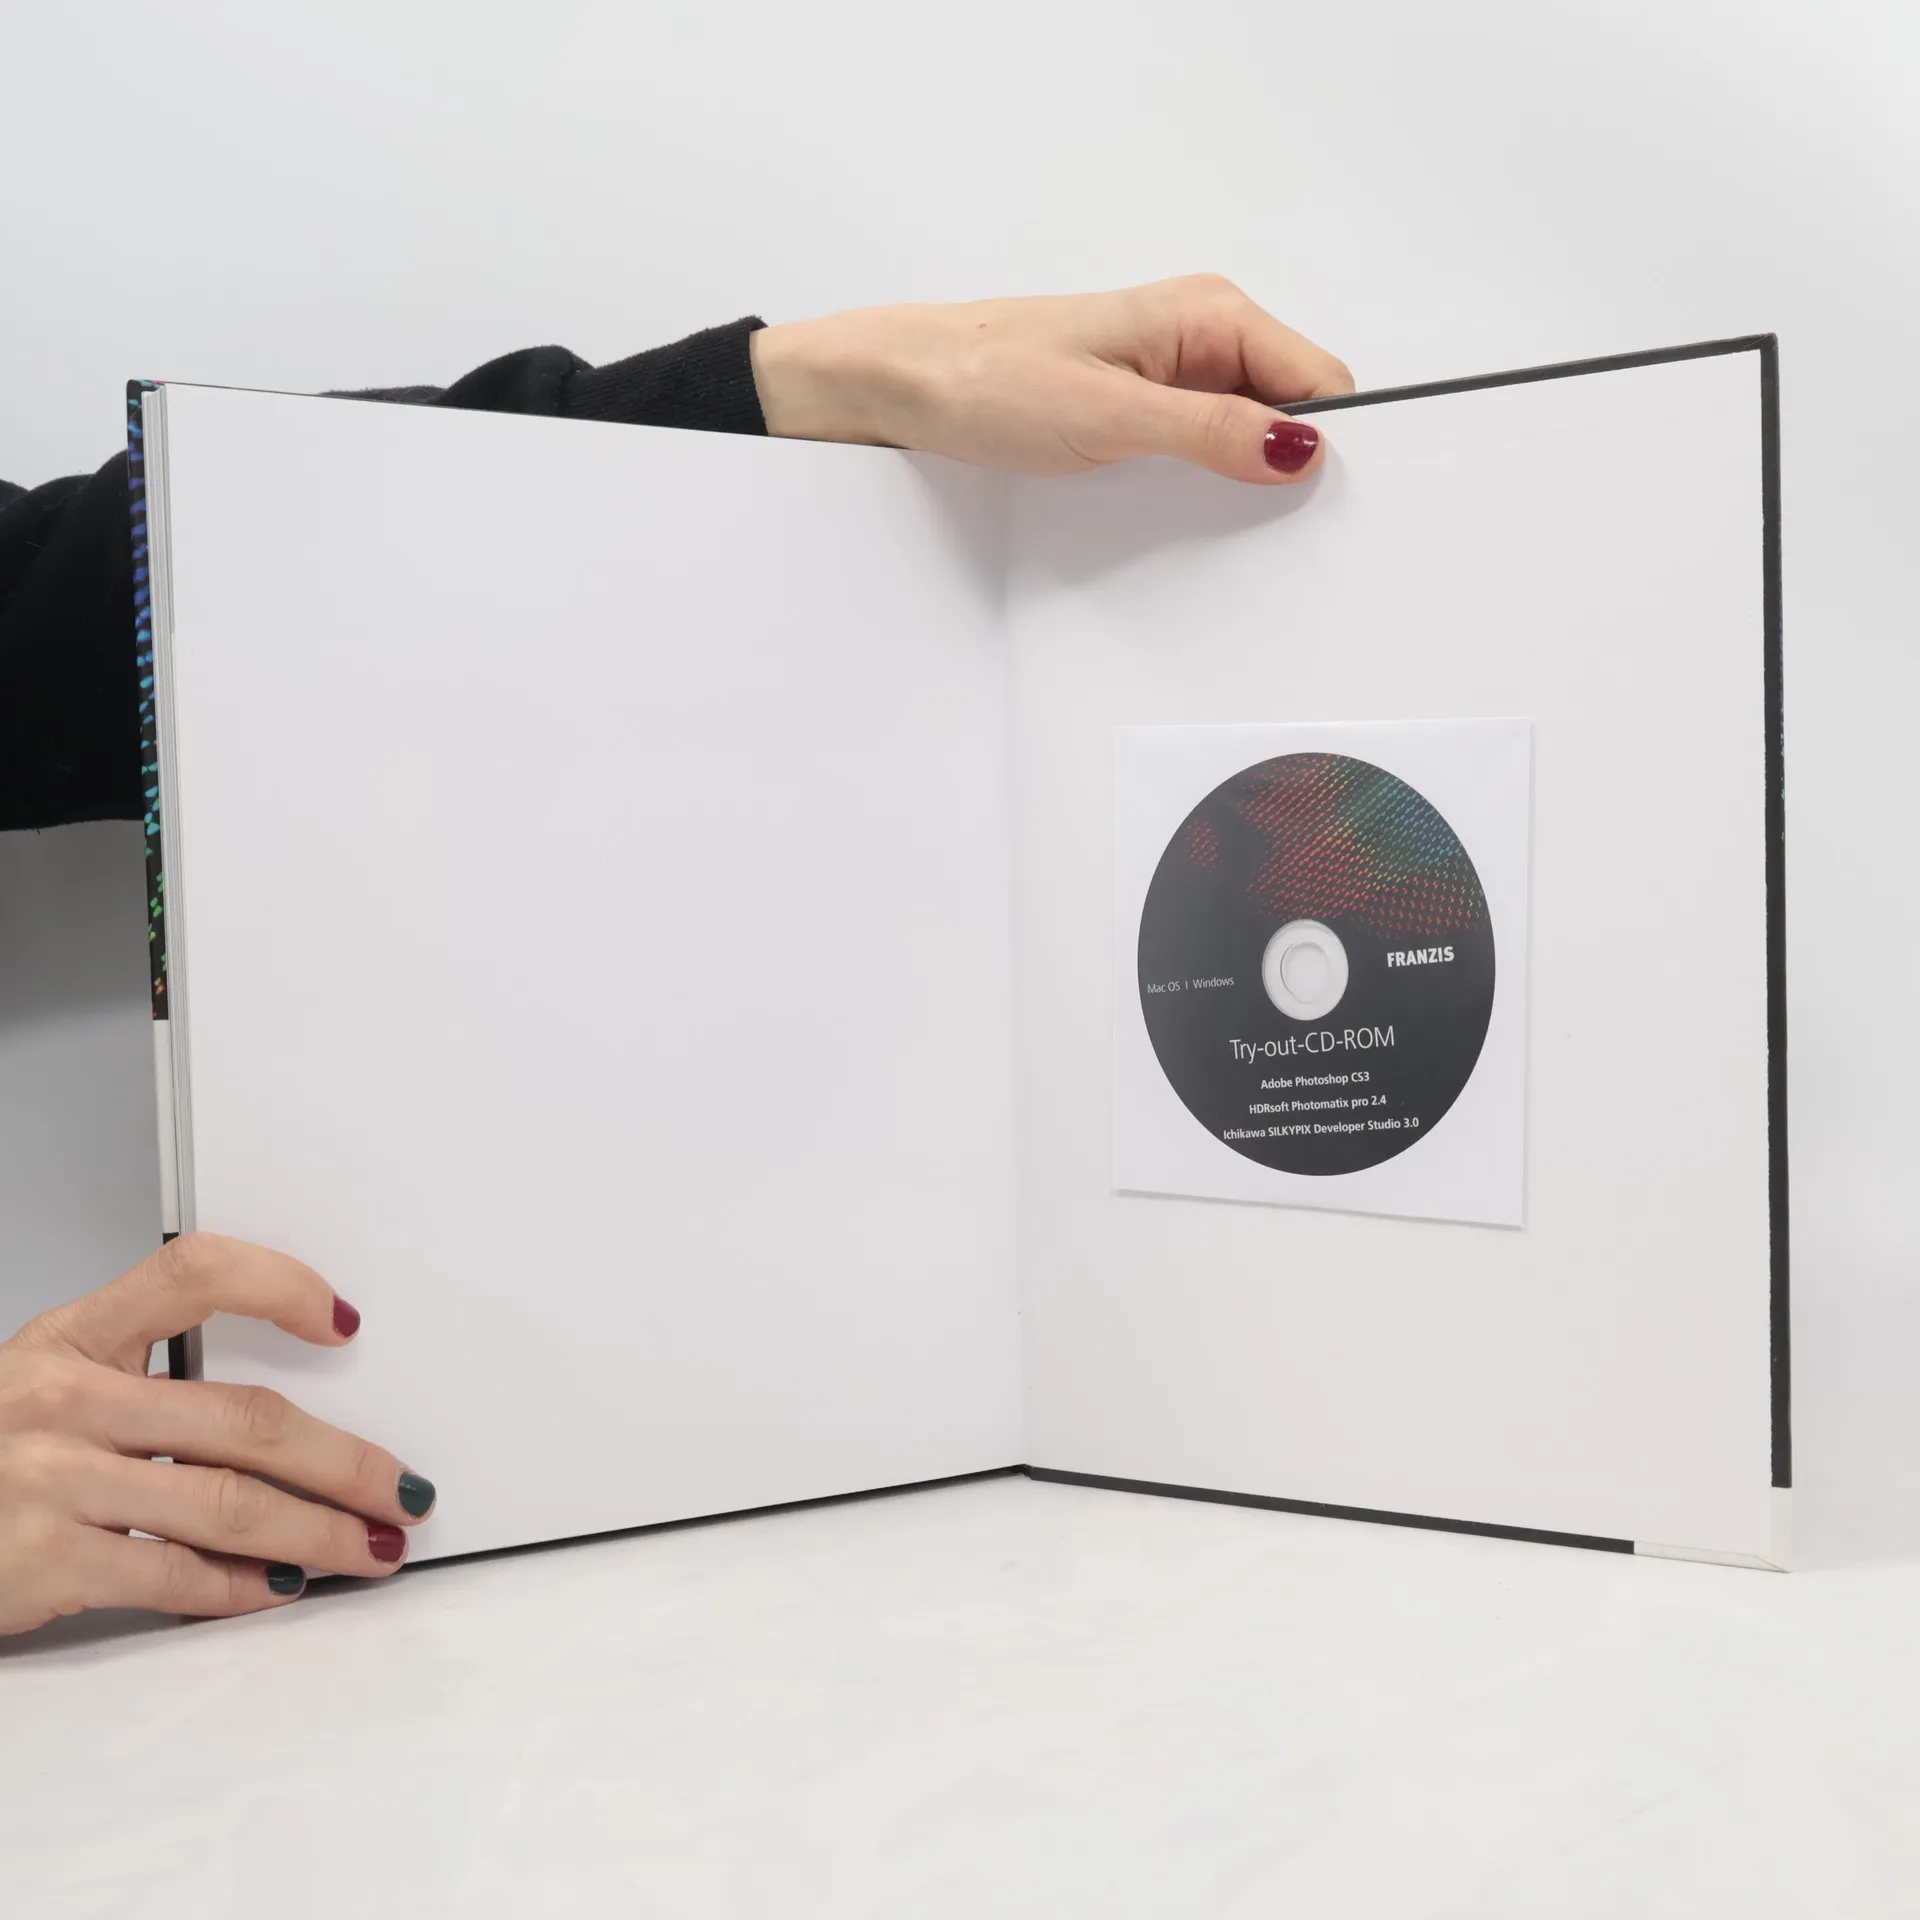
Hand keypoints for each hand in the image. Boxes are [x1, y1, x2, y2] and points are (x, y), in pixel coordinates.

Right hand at [0, 1235, 433, 1636]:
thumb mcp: (43, 1388)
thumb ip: (143, 1388)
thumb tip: (283, 1427)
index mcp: (70, 1336)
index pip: (191, 1272)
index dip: (278, 1284)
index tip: (346, 1319)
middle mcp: (61, 1396)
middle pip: (244, 1418)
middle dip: (344, 1460)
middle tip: (401, 1487)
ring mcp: (49, 1479)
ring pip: (228, 1502)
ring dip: (319, 1531)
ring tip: (369, 1545)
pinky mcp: (41, 1560)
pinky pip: (172, 1574)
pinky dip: (240, 1587)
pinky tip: (280, 1588)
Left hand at [749, 274, 1353, 484]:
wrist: (902, 384)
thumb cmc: (986, 379)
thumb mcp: (1109, 416)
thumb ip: (1210, 433)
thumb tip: (1299, 450)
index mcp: (1210, 314)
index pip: (1321, 384)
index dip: (1327, 446)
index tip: (1318, 506)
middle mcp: (1199, 336)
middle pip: (1291, 413)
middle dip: (1284, 470)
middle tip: (1258, 528)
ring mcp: (1169, 374)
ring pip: (1244, 437)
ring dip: (1234, 482)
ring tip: (1201, 517)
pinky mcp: (1138, 408)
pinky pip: (1198, 450)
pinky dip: (1195, 484)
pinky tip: (1166, 508)